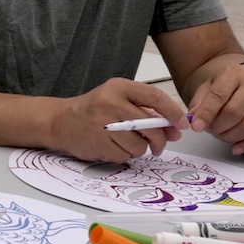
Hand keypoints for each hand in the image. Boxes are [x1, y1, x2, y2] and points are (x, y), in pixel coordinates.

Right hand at [53, 78, 188, 162]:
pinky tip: (113, 147)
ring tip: (127, 143)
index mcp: (118, 87)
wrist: (60, 121)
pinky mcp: (97, 142)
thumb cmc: (94, 109)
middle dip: (160, 139)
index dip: (173, 112)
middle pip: (150, 126)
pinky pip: (124, 156)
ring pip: (139, 145)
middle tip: (159, 145)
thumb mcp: (117, 98)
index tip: (182, 124)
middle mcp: (110, 102)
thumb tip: (174, 128)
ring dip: (139, 149)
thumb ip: (145, 109)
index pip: (154, 97)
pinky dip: (123, 155)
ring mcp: (102, 123)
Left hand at [188, 62, 243, 154]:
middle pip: (234, 113)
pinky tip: (236, 147)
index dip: (206, 114)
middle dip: (218, 127)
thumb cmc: (233, 83)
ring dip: (231, 137)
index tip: (196, 127)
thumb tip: (193, 119)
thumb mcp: (212, 84)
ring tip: (221, 135)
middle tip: (210, 130)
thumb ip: (200, 101)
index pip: (218, 96)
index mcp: (235, 73)